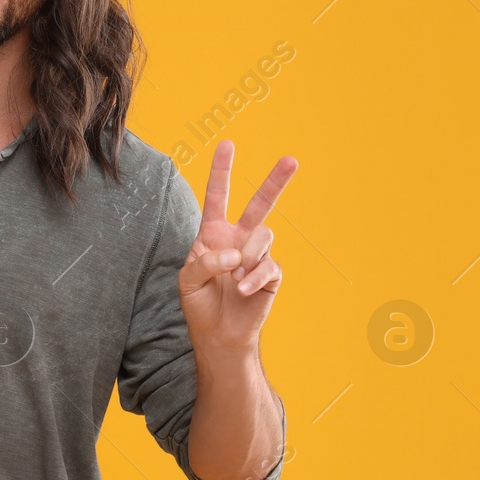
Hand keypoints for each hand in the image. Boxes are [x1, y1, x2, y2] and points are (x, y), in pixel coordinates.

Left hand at [177, 140, 297, 355]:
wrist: (218, 335)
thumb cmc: (200, 304)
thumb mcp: (187, 280)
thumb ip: (205, 260)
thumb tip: (236, 254)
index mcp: (214, 233)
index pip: (219, 196)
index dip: (222, 171)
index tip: (227, 144)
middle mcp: (239, 239)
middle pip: (259, 203)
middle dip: (276, 181)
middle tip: (292, 160)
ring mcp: (257, 256)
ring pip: (263, 235)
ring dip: (246, 256)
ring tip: (234, 278)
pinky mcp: (271, 274)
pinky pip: (267, 265)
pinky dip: (252, 278)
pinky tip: (242, 290)